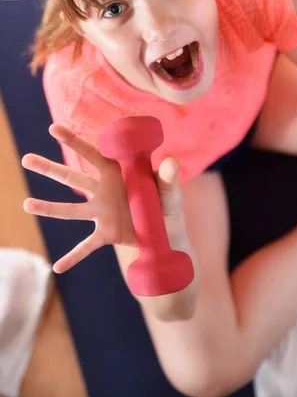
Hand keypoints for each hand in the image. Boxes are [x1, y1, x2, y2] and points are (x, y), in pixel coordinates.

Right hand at [22, 124, 182, 273]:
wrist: (166, 235)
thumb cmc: (167, 206)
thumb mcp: (169, 192)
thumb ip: (168, 178)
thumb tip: (171, 162)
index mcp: (117, 173)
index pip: (93, 154)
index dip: (74, 141)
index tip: (54, 129)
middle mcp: (104, 190)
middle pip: (72, 177)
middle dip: (49, 168)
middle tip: (25, 159)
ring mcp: (102, 212)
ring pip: (71, 210)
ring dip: (49, 208)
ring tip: (27, 204)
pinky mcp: (106, 234)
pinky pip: (86, 246)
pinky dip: (73, 256)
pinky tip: (58, 267)